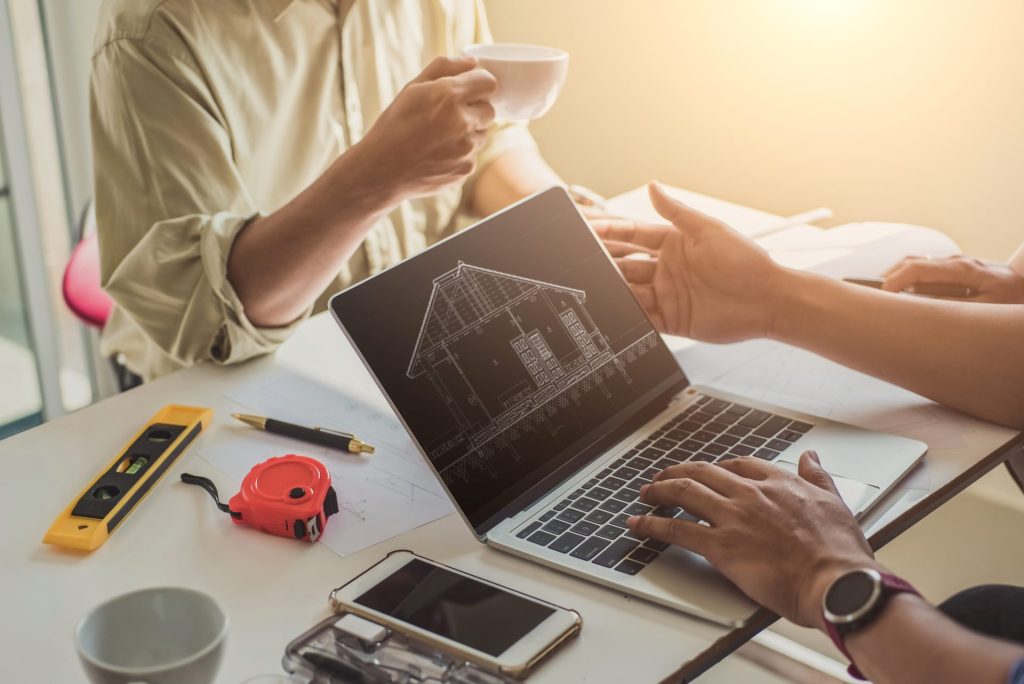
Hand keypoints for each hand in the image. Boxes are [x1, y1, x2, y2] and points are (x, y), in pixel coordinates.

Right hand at [354, 56, 496, 202]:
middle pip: (489, 110)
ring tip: (440, 137)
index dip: (479, 85)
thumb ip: (445, 68)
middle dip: (473, 110)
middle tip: (447, 116)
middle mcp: (462, 122)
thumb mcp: (412, 87)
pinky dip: (461, 153)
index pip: (489, 83)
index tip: (468, 90)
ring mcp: (466, 149)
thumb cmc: (394, 125)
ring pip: (482, 133)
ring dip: (468, 132)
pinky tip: (438, 153)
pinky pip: (474, 155)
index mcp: (448, 96)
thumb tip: (472, 63)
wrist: (381, 169)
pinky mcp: (466, 169)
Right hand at [593, 182, 788, 341]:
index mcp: (674, 243)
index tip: (588, 226)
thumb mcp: (709, 230)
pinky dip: (625, 313)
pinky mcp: (670, 319)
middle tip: (582, 254)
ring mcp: (667, 294)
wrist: (768, 301)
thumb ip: (676, 211)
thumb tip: (655, 186)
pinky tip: (612, 308)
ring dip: (611, 286)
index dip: (610, 229)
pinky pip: (641, 317)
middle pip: (624, 262)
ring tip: (592, 282)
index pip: (633, 234)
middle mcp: (667, 268)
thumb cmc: (747, 263)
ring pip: (627, 289)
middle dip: (602, 258)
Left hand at [628, 452, 878, 627]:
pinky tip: (638, 524)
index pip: (739, 465)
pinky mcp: (720, 546)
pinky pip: (676, 528)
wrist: (836, 582)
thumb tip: (811, 456)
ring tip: (646, 493)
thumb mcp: (835, 503)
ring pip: (684, 492)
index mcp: (778, 484)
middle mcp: (751, 494)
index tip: (707, 472)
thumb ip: (818, 477)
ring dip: (659, 490)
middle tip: (663, 477)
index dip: (717, 468)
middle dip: (678, 472)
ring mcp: (732, 518)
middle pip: (703, 472)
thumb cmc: (839, 553)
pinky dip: (652, 524)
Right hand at [882, 255, 1023, 303]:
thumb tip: (919, 309)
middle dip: (886, 277)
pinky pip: (924, 269)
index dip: (893, 281)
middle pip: (910, 261)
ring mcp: (954, 263)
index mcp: (961, 269)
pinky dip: (906, 279)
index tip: (880, 297)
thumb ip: (952, 309)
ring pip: (915, 263)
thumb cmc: (1011, 300)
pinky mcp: (954, 269)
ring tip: (880, 296)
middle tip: (870, 297)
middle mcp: (955, 262)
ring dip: (895, 277)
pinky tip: (900, 294)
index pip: (917, 268)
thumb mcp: (985, 310)